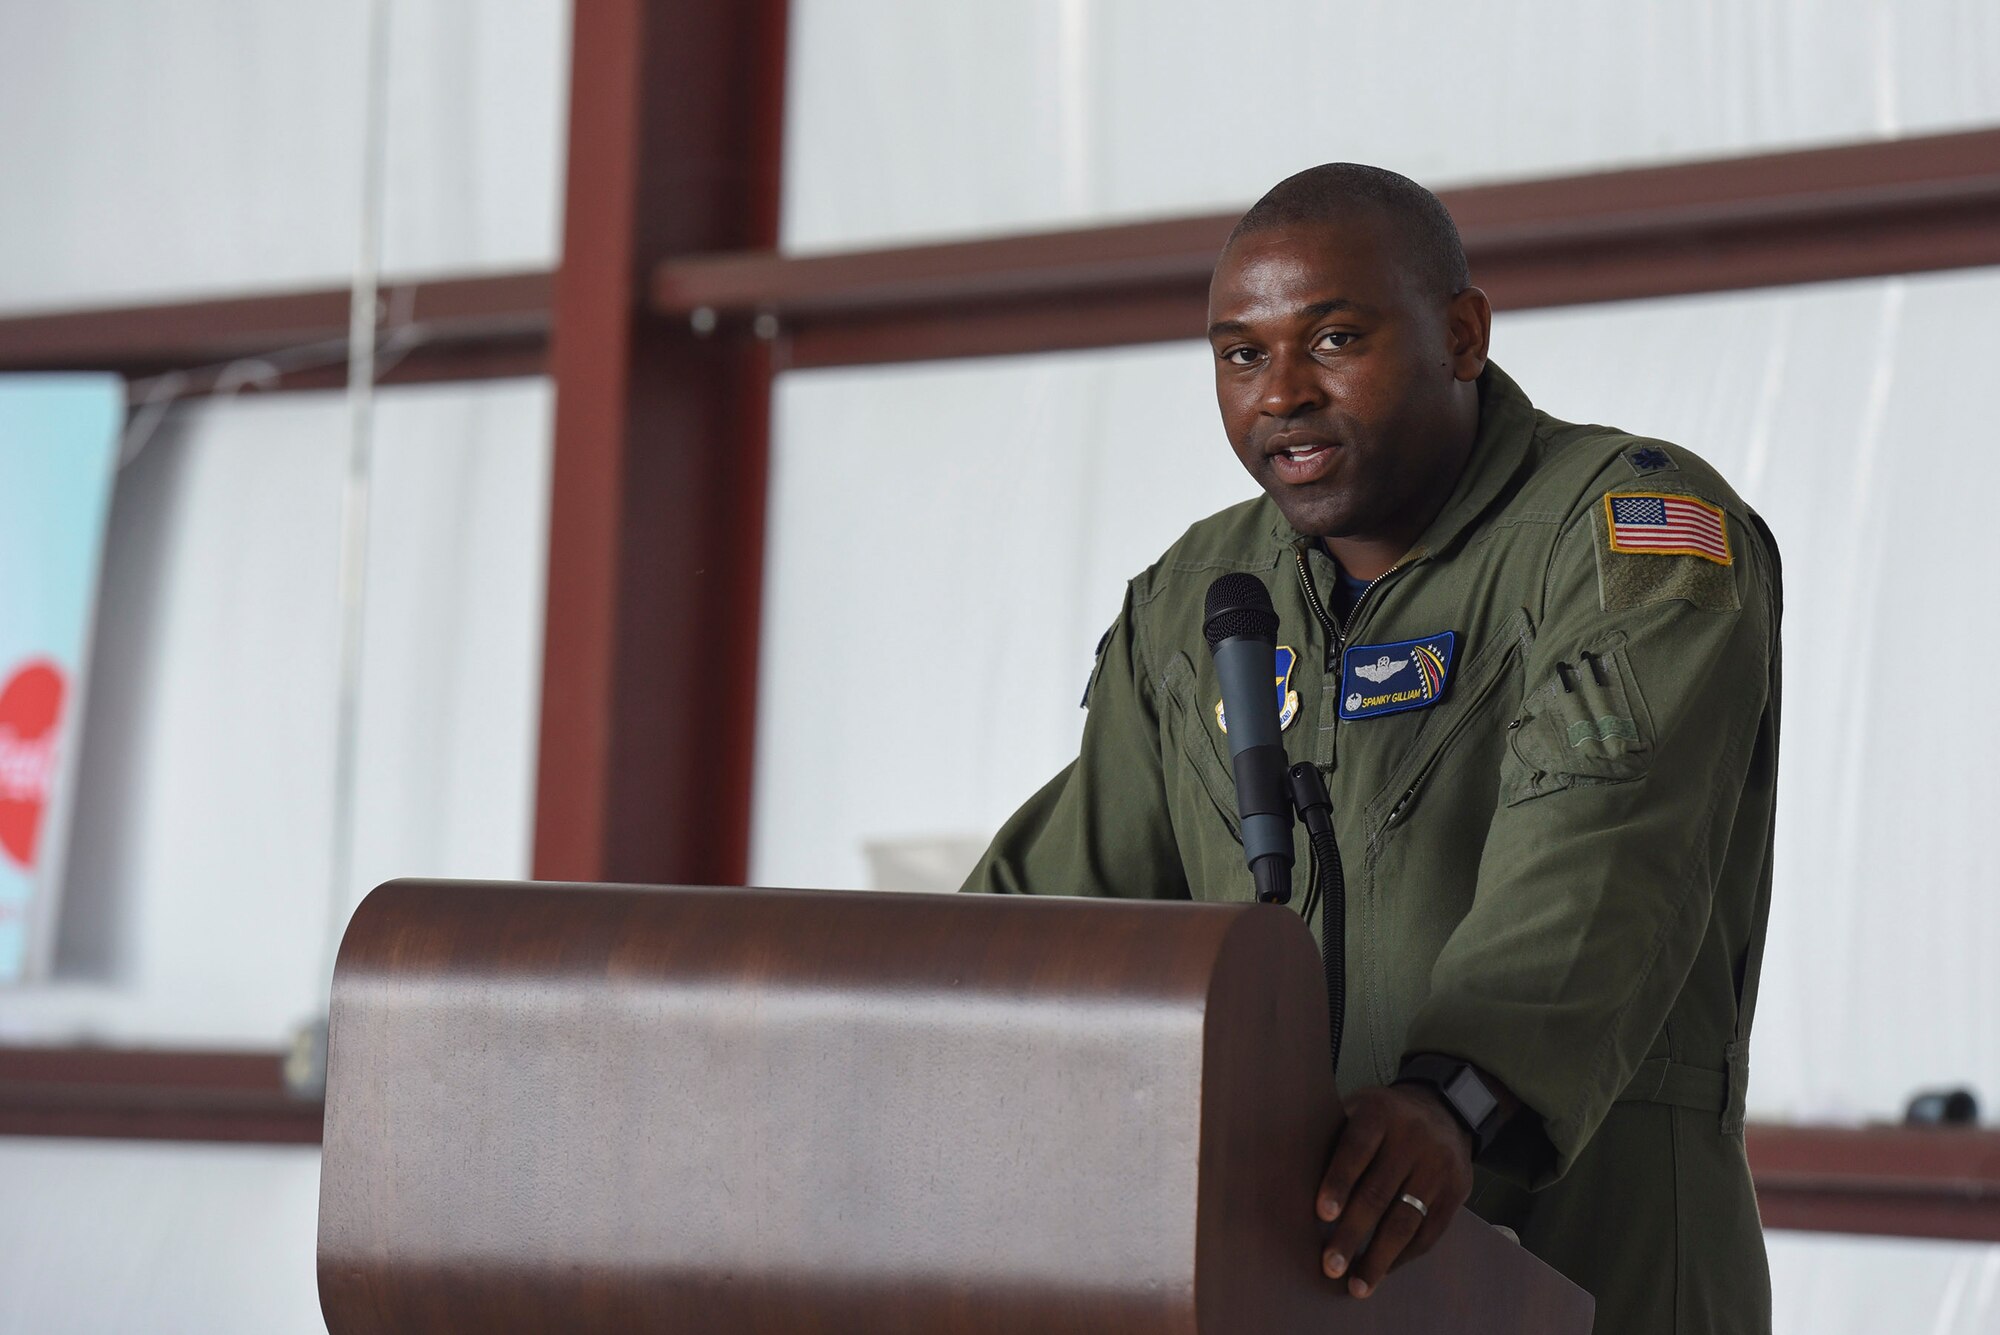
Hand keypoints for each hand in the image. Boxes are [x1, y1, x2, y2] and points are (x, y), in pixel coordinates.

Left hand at [1315, 1084, 1473, 1298]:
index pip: (1356, 1150)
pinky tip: (1383, 1271)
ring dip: (1379, 1258)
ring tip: (1357, 1286)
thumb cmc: (1382, 1120)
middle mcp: (1413, 1138)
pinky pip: (1429, 1232)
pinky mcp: (1457, 1191)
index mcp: (1379, 1114)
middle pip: (1378, 1193)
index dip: (1338, 1182)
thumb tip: (1292, 1184)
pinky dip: (1404, 1256)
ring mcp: (1438, 1166)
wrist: (1444, 1111)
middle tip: (1330, 1266)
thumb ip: (1333, 1137)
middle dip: (1352, 1234)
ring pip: (1406, 1220)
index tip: (1321, 1215)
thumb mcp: (1358, 1110)